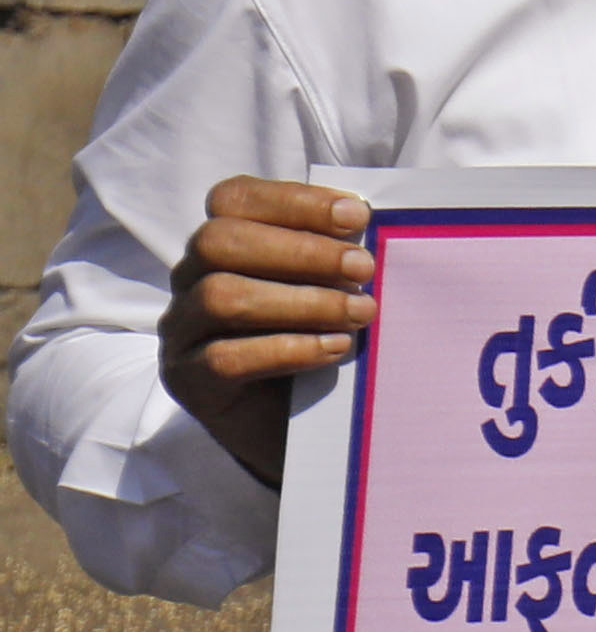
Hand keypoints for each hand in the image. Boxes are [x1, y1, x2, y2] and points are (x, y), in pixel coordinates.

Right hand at [161, 174, 373, 490]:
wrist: (300, 431)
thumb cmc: (322, 342)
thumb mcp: (332, 290)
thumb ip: (339, 256)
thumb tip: (376, 224)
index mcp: (223, 246)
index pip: (233, 200)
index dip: (293, 201)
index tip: (358, 217)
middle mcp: (190, 281)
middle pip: (218, 241)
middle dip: (300, 250)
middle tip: (364, 268)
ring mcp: (182, 332)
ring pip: (219, 297)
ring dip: (301, 300)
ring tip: (359, 312)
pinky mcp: (188, 381)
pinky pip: (224, 358)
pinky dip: (288, 349)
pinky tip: (335, 350)